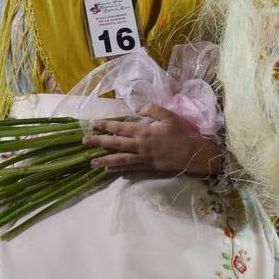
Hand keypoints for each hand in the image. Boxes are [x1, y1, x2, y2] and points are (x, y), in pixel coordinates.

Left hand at [84, 104, 224, 175]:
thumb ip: (153, 109)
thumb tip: (138, 109)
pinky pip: (130, 168)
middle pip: (115, 144)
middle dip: (98, 143)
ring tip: (91, 162)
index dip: (106, 126)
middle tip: (84, 142)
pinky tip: (108, 169)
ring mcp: (143, 158)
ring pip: (120, 159)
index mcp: (144, 131)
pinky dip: (118, 169)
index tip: (93, 124)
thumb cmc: (182, 133)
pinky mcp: (148, 167)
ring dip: (104, 160)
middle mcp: (140, 146)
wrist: (194, 154)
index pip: (120, 128)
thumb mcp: (169, 115)